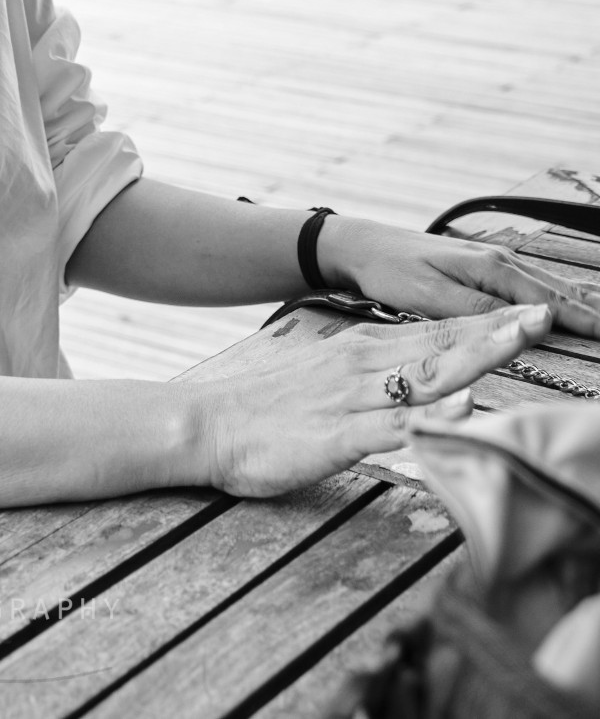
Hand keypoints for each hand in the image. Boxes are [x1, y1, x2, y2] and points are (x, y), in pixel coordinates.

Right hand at [193, 302, 549, 497]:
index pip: (436, 332)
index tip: (530, 312)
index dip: (486, 324)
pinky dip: (429, 414)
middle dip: (497, 331)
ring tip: (518, 339)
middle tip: (543, 314)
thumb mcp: (324, 379)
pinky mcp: (337, 437)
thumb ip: (369, 378)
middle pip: (441, 344)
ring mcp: (351, 399)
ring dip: (476, 356)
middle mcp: (362, 365)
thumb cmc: (263, 407)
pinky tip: (458, 405)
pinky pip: (391, 426)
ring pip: (425, 375)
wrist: (205, 423)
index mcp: (361, 350)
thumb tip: (413, 379)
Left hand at [319, 216, 599, 337]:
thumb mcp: (429, 296)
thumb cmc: (390, 272)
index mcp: (491, 269)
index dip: (585, 322)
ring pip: (549, 286)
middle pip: (558, 292)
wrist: (361, 246)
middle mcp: (499, 261)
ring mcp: (493, 261)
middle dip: (592, 313)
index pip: (551, 302)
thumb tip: (528, 320)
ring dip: (581, 303)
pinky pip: (532, 283)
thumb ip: (478, 310)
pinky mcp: (483, 267)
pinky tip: (570, 304)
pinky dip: (558, 295)